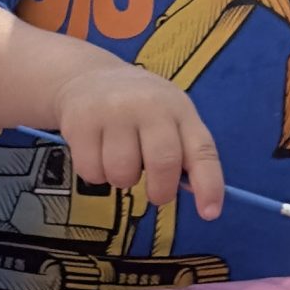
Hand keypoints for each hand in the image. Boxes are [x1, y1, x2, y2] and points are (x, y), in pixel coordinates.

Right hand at [57, 64, 223, 217]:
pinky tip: (96, 153)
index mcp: (179, 110)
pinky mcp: (80, 121)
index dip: (208, 185)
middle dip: (160, 191)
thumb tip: (196, 195)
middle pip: (162, 164)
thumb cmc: (140, 107)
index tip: (209, 213)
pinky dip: (96, 174)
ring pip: (122, 173)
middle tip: (155, 194)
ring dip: (122, 180)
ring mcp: (112, 112)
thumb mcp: (170, 118)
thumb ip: (185, 152)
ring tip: (119, 160)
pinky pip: (91, 171)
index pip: (201, 151)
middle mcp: (148, 106)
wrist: (89, 76)